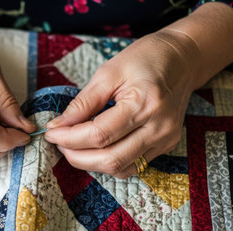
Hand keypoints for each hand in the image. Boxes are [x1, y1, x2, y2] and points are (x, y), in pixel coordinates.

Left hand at [43, 2, 232, 178]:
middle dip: (77, 156)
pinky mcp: (166, 145)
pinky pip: (133, 165)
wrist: (181, 59)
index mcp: (144, 103)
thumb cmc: (144, 59)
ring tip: (74, 147)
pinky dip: (110, 162)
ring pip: (121, 168)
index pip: (99, 135)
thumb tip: (58, 125)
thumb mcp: (108, 72)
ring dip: (91, 163)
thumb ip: (83, 103)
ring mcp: (165, 139)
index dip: (69, 138)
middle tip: (59, 143)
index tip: (51, 133)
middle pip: (110, 159)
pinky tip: (96, 149)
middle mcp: (159, 127)